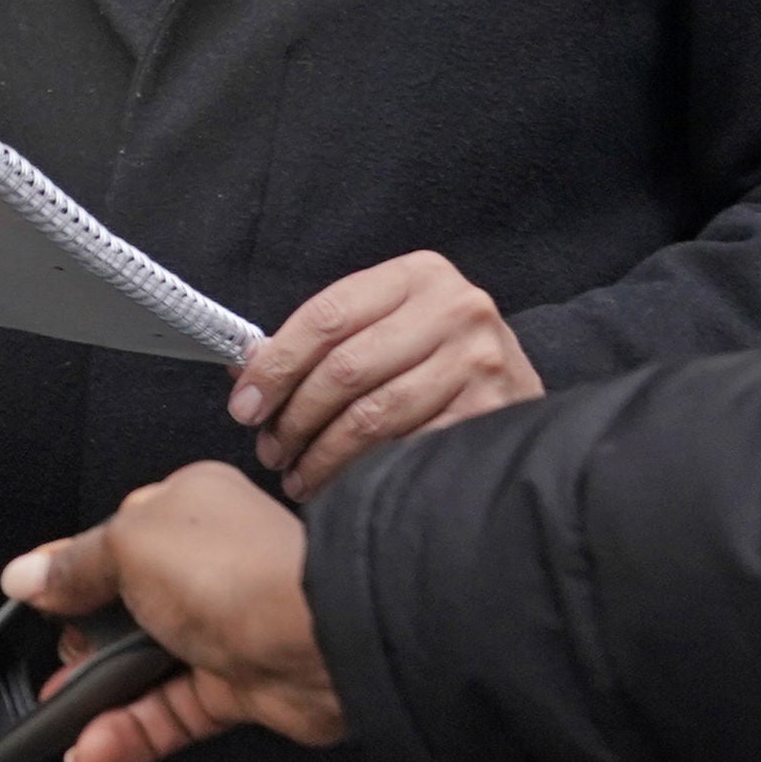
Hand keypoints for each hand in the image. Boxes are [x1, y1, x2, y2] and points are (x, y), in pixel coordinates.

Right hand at [1, 461, 346, 761]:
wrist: (323, 638)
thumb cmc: (237, 568)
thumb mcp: (127, 543)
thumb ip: (73, 565)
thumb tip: (25, 576)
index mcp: (182, 508)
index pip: (109, 541)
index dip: (68, 573)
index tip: (31, 604)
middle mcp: (204, 565)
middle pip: (123, 609)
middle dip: (82, 645)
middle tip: (57, 665)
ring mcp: (222, 628)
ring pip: (144, 669)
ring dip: (99, 700)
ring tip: (61, 726)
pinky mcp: (238, 688)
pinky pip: (171, 712)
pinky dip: (131, 732)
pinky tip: (95, 747)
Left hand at [227, 250, 538, 499]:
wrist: (517, 378)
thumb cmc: (431, 351)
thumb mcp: (382, 322)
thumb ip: (322, 341)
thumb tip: (243, 375)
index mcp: (416, 275)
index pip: (325, 317)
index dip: (276, 366)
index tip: (244, 406)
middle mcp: (455, 309)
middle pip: (346, 369)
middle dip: (295, 417)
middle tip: (269, 450)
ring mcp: (479, 361)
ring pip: (375, 416)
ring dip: (323, 453)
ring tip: (297, 474)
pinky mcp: (494, 411)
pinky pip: (411, 448)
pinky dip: (366, 472)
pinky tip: (340, 485)